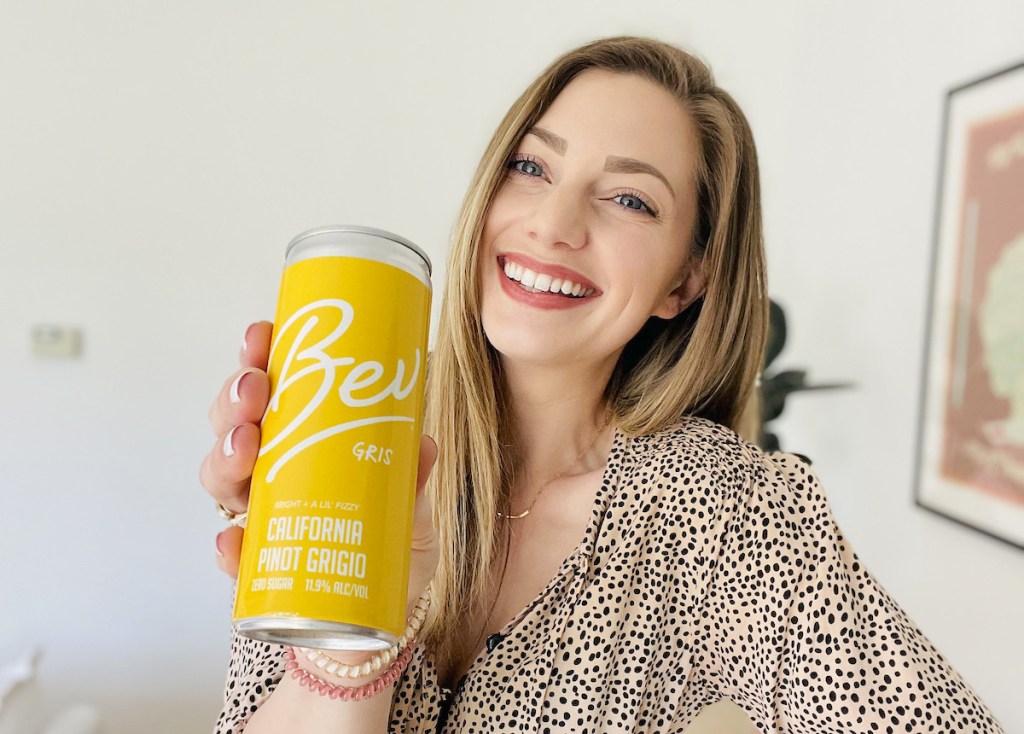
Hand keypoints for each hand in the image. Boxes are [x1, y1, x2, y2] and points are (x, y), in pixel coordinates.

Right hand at [201, 321, 439, 612]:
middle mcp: (271, 473)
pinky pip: (232, 554)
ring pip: (222, 478)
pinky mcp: (256, 570)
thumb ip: (412, 475)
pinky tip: (235, 541)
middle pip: (235, 425)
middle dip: (236, 399)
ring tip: (247, 445)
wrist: (376, 621)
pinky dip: (229, 546)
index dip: (259, 358)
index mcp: (303, 442)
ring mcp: (259, 518)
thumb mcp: (409, 505)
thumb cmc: (385, 548)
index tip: (263, 333)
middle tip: (255, 388)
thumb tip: (424, 442)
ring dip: (225, 455)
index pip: (272, 391)